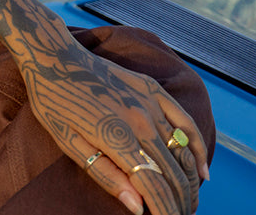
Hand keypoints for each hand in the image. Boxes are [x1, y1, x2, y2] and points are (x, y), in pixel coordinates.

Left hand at [20, 44, 209, 214]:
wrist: (53, 56)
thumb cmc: (54, 102)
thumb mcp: (68, 142)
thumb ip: (104, 174)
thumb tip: (137, 206)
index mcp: (117, 138)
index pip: (153, 187)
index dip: (165, 211)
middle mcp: (140, 121)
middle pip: (173, 173)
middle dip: (180, 201)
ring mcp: (150, 104)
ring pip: (183, 152)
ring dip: (190, 181)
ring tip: (189, 201)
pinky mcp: (153, 89)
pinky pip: (186, 122)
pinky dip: (197, 148)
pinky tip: (203, 170)